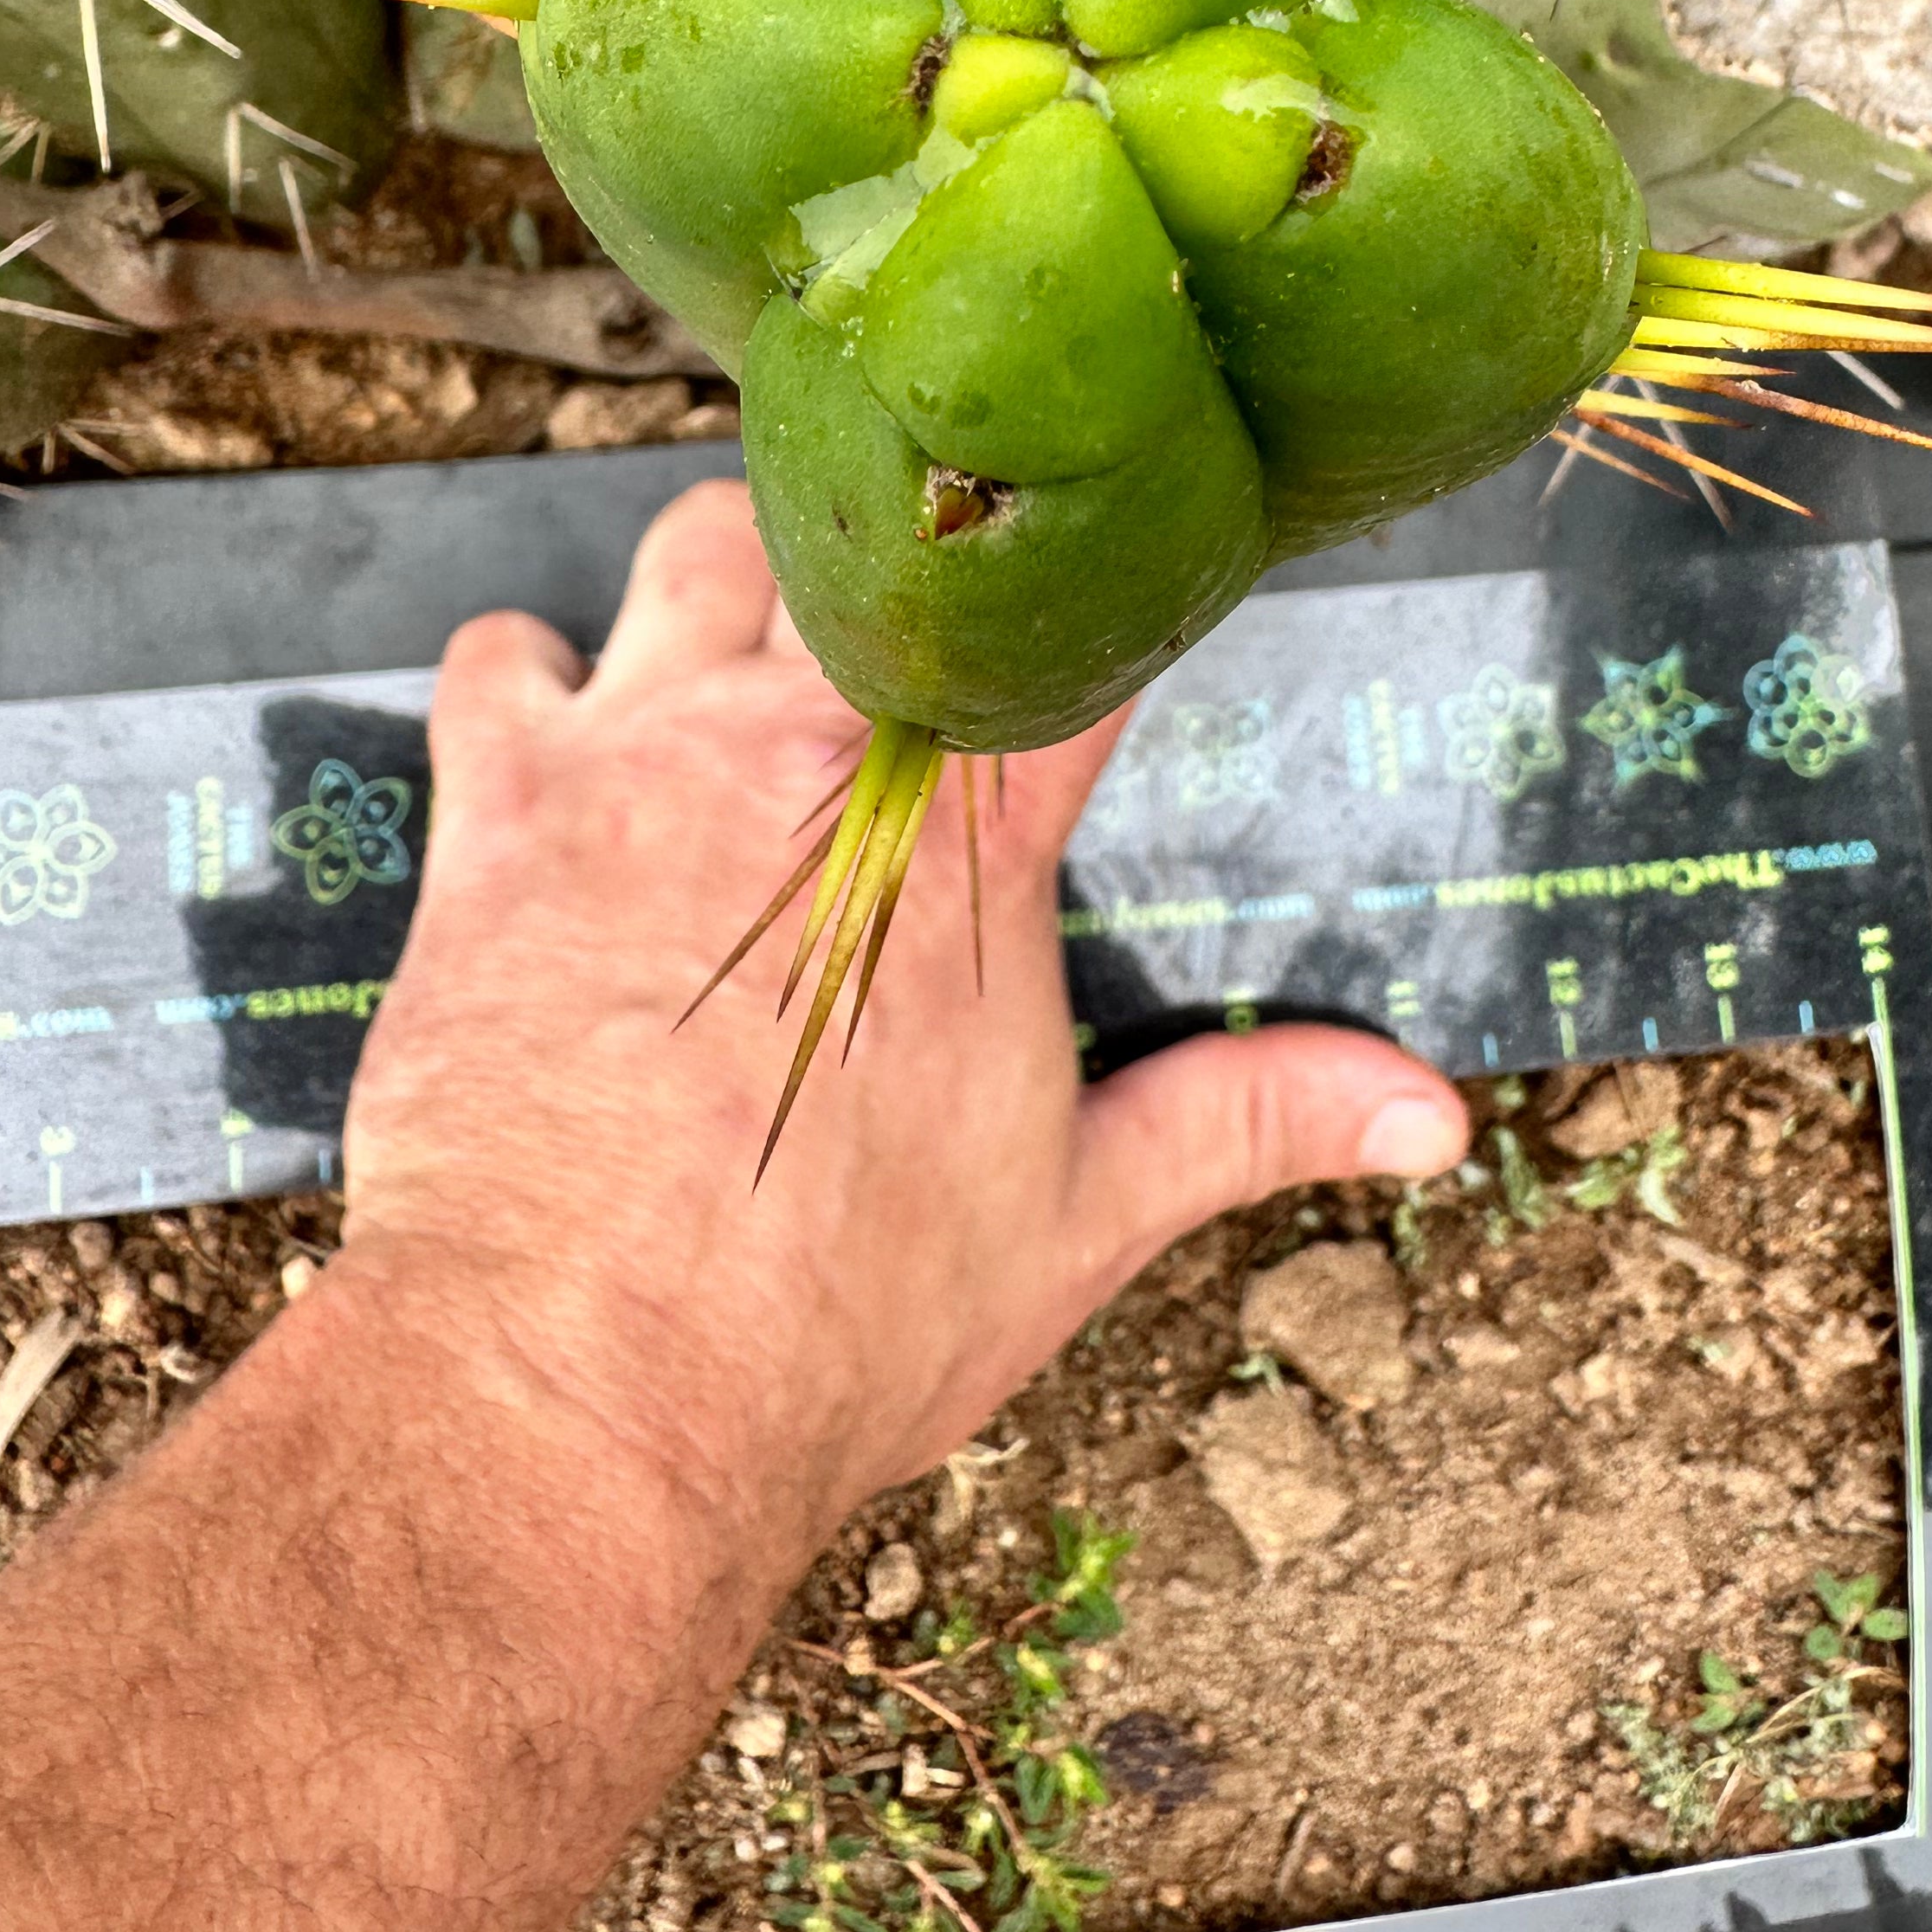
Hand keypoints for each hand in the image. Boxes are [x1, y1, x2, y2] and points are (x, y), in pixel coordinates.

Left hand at [338, 478, 1468, 1557]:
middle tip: (892, 657)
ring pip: (693, 547)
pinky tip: (557, 740)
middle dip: (892, 584)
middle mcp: (808, 749)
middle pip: (873, 544)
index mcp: (971, 836)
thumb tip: (1431, 1115)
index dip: (1095, 611)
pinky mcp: (500, 805)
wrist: (573, 1387)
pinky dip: (529, 675)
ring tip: (736, 669)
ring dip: (722, 589)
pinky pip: (499, 654)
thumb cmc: (827, 1320)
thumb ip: (1254, 1119)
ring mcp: (641, 754)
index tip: (1097, 615)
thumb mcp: (1077, 1220)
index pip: (1075, 636)